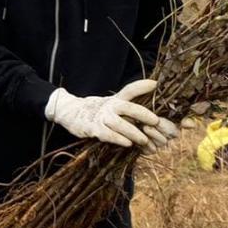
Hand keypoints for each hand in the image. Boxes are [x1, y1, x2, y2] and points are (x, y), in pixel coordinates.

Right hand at [45, 79, 177, 149]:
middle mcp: (109, 106)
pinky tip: (127, 143)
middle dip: (142, 114)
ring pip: (119, 124)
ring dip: (132, 132)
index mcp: (116, 99)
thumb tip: (154, 84)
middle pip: (127, 108)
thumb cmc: (99, 109)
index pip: (129, 90)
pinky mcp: (92, 129)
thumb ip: (133, 94)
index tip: (155, 85)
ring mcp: (100, 117)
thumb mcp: (114, 100)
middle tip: (156, 122)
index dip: (141, 87)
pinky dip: (117, 138)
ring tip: (144, 140)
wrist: (71, 112)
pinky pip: (106, 134)